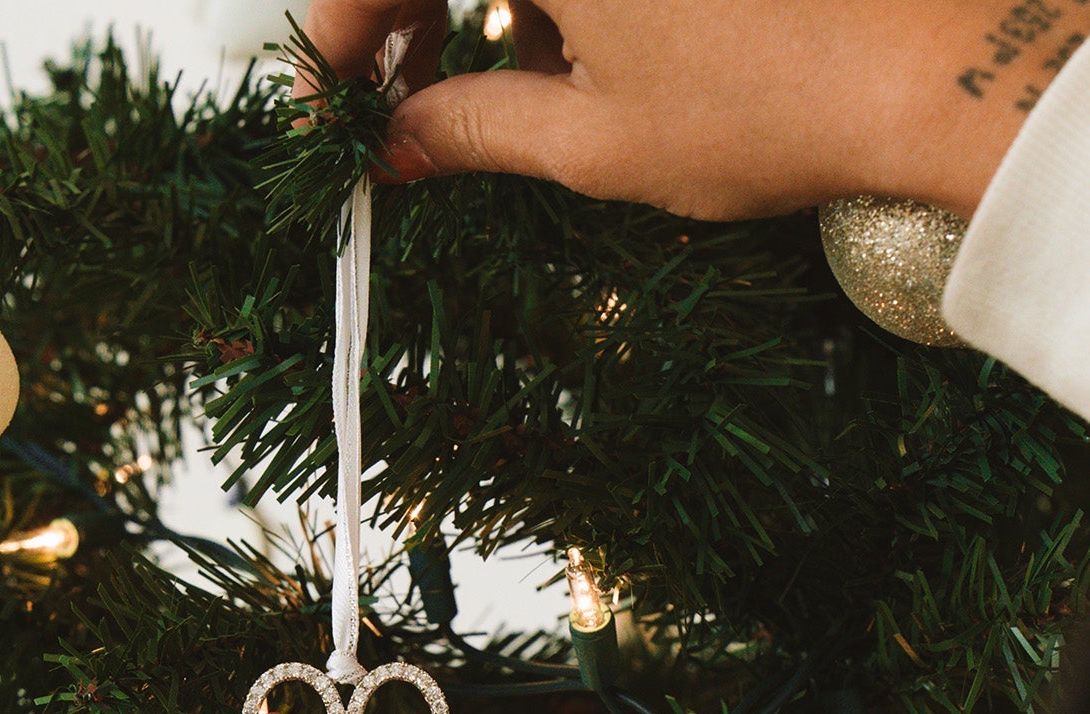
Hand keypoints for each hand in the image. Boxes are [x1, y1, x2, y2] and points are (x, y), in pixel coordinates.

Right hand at [301, 0, 1081, 217]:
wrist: (933, 64)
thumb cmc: (766, 104)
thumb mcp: (591, 139)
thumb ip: (470, 130)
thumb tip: (395, 150)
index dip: (336, 43)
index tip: (323, 119)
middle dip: (396, 19)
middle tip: (390, 110)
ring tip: (474, 91)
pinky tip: (553, 47)